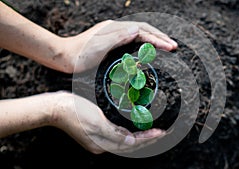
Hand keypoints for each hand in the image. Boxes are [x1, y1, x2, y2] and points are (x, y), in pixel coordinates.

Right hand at [50, 91, 165, 153]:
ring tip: (154, 132)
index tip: (161, 132)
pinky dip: (129, 132)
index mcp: (102, 144)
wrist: (56, 106)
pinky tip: (135, 128)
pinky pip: (118, 133)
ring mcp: (99, 137)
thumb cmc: (75, 112)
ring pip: (126, 140)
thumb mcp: (96, 123)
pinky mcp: (98, 130)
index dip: (147, 139)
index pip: (131, 144)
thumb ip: (115, 134)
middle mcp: (102, 144)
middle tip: (163, 132)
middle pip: (131, 145)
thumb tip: (132, 142)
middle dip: (148, 139)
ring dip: (140, 136)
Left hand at [61, 20, 177, 72]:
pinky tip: (149, 50)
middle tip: (174, 46)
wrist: (63, 57)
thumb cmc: (79, 55)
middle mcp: (116, 29)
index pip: (142, 31)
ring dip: (154, 40)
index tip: (171, 46)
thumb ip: (117, 38)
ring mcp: (114, 35)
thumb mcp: (97, 47)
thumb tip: (137, 30)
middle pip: (143, 30)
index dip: (157, 38)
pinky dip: (144, 44)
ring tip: (167, 46)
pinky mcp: (112, 42)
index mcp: (115, 28)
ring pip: (139, 35)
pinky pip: (133, 41)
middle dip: (160, 37)